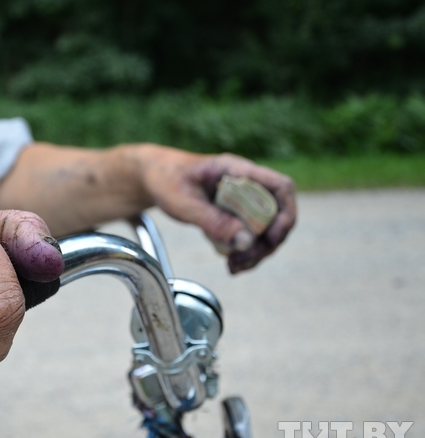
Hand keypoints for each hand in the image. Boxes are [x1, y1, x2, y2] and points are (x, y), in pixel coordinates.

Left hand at [139, 147, 295, 272]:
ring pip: (265, 229)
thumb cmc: (166, 180)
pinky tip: (231, 264)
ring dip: (256, 252)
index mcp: (237, 170)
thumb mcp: (185, 203)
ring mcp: (242, 199)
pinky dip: (245, 252)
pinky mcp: (234, 214)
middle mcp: (246, 183)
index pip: (281, 187)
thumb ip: (214, 221)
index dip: (285, 214)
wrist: (152, 177)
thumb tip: (246, 242)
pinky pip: (249, 235)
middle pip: (277, 214)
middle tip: (244, 261)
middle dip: (267, 243)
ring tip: (234, 267)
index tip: (271, 238)